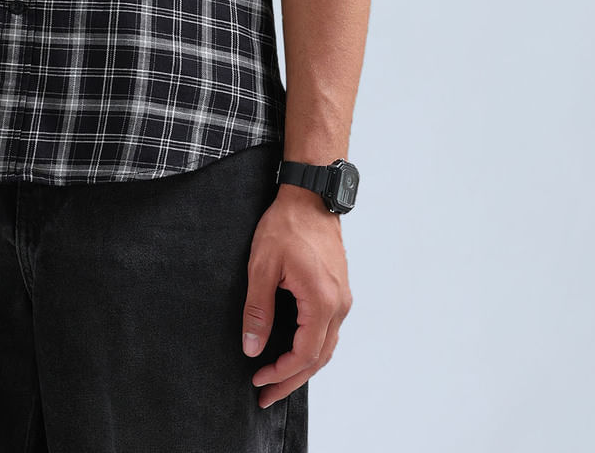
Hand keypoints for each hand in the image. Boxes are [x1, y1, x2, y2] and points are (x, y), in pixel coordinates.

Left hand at [241, 185, 352, 407]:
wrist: (310, 197)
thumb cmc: (286, 226)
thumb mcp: (262, 266)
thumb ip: (257, 310)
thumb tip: (252, 348)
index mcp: (321, 301)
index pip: (304, 354)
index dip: (281, 373)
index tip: (258, 380)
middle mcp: (339, 305)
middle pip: (318, 358)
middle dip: (291, 380)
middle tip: (266, 396)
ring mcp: (342, 298)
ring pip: (326, 347)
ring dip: (303, 367)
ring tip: (277, 380)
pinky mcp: (339, 291)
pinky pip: (328, 331)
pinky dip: (312, 349)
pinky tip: (294, 352)